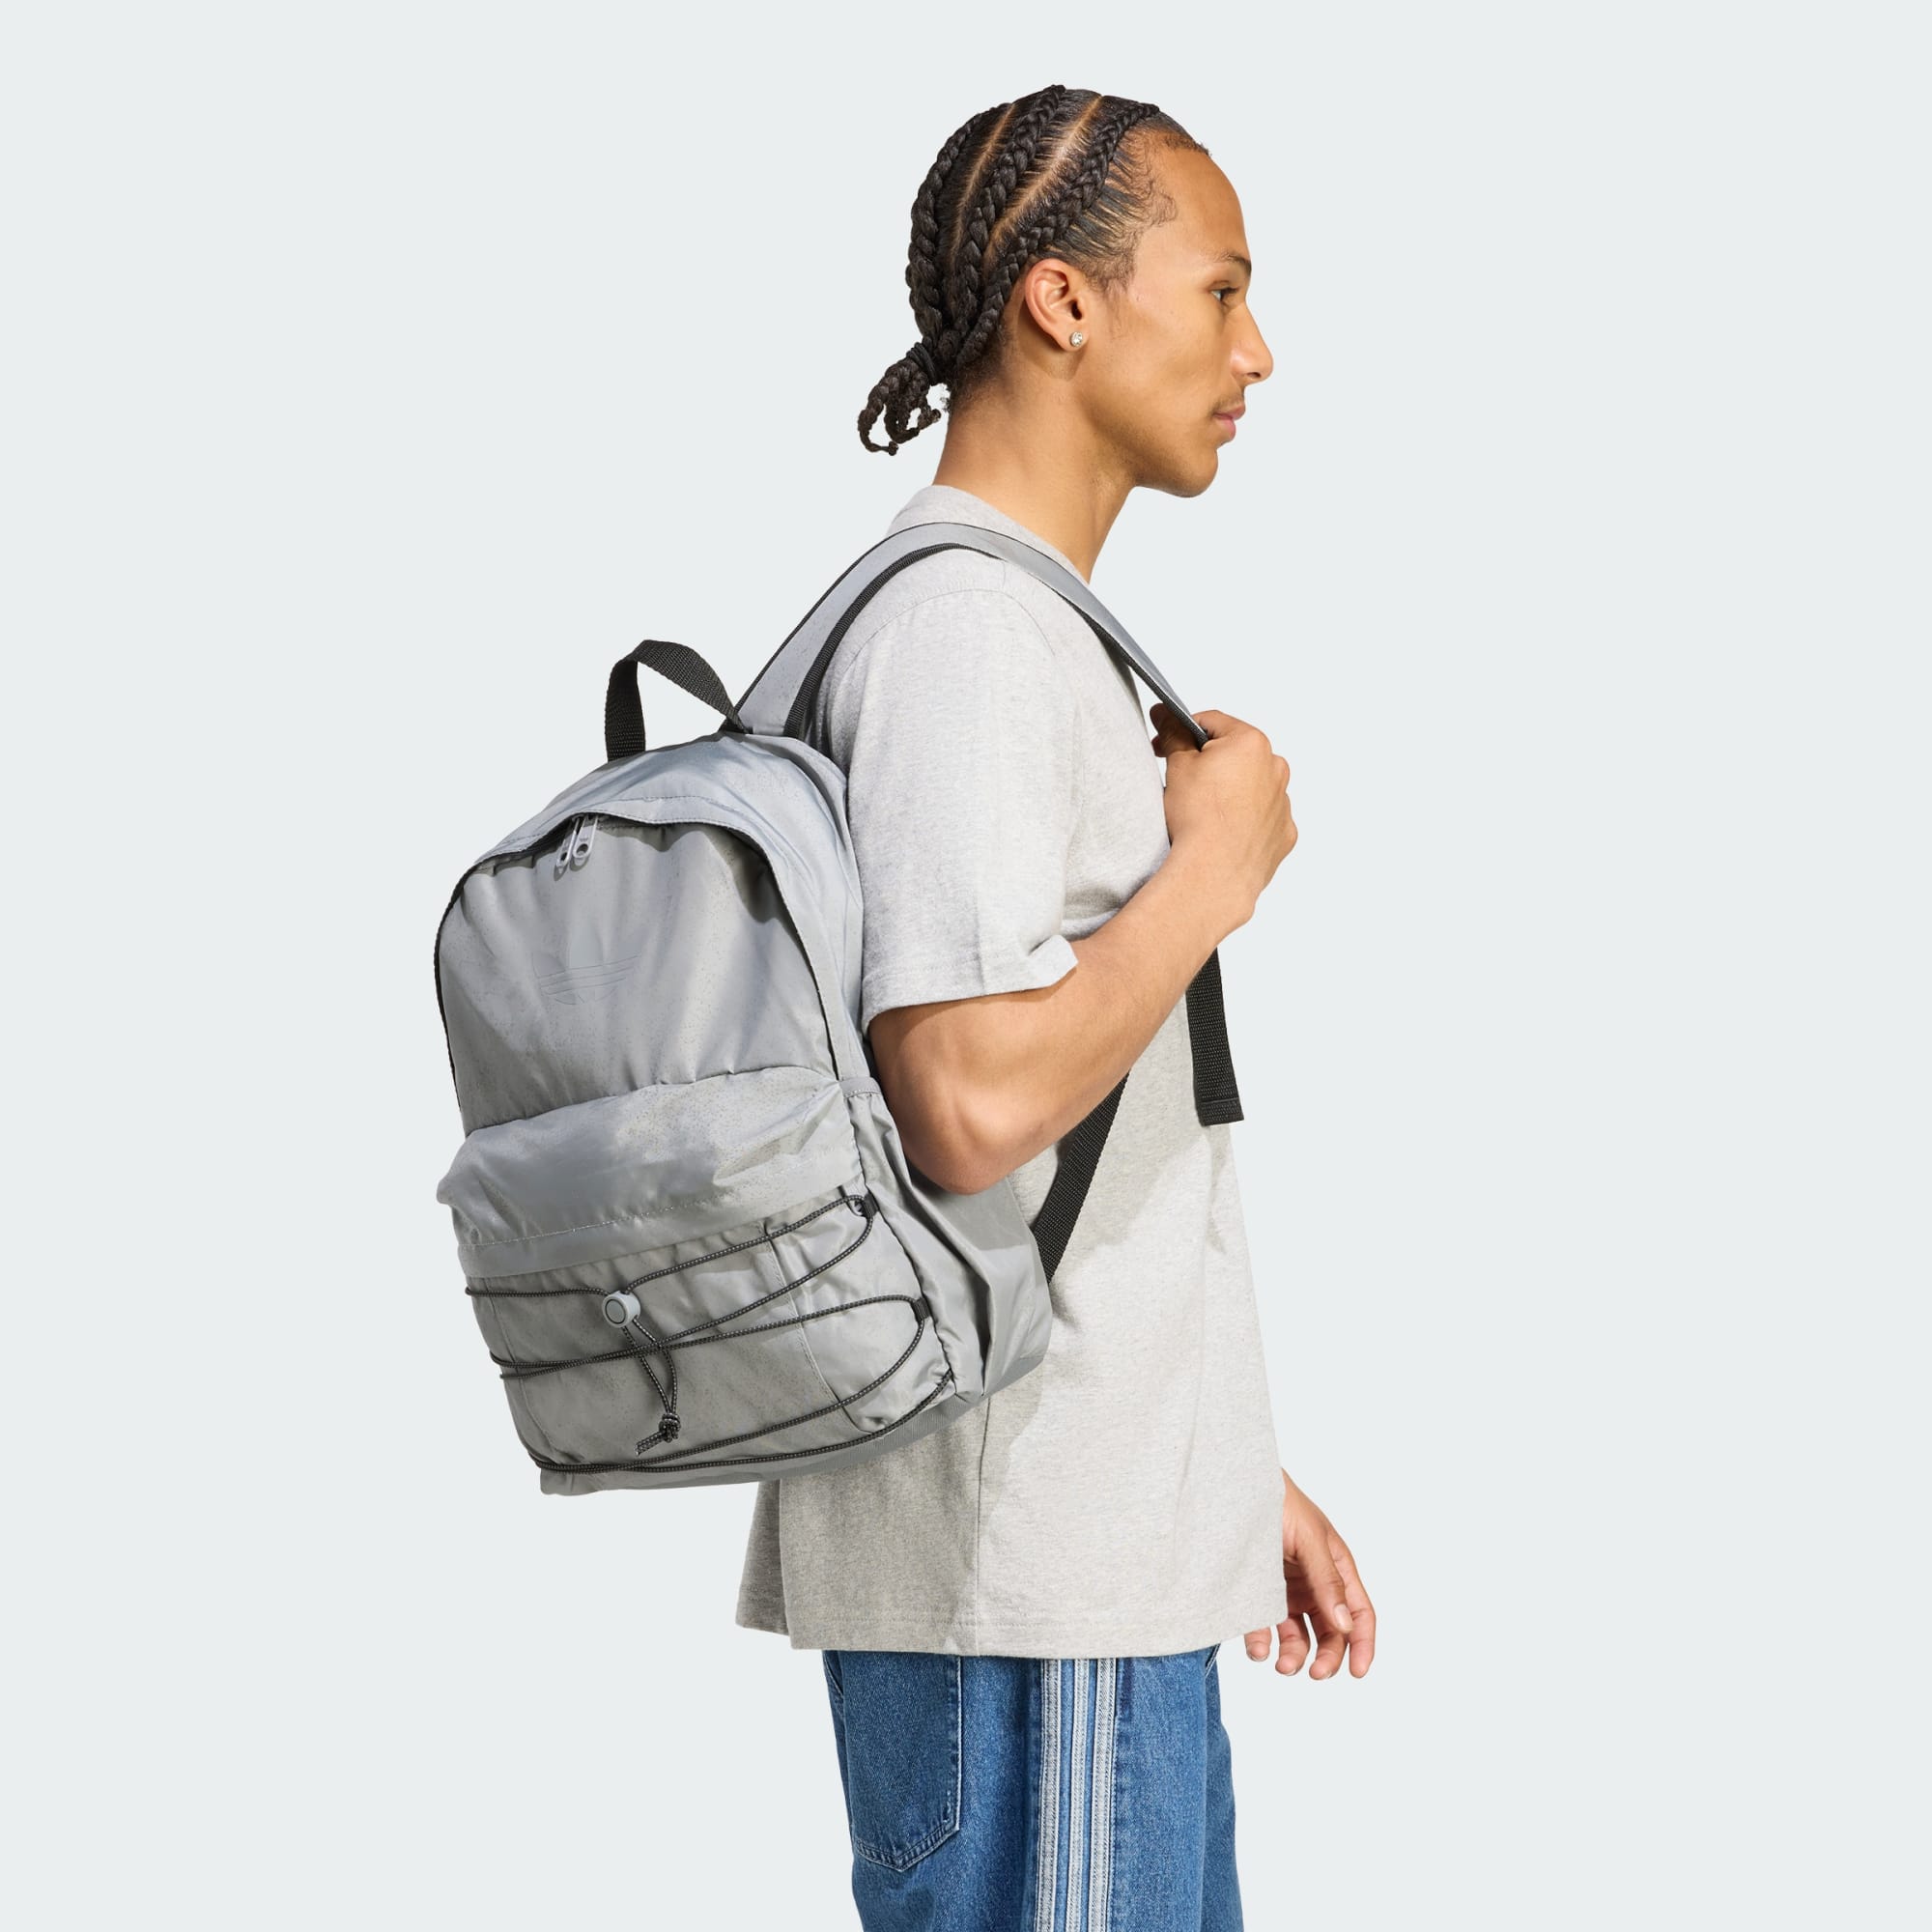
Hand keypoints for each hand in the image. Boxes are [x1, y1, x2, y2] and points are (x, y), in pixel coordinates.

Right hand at [1149, 702, 1295, 934]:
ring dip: (1230, 791)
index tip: (1167, 744)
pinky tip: (1222, 832)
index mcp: (1251, 743)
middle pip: (1236, 754)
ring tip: (1203, 812)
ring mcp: (1283, 804)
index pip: (1211, 724)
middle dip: (1210, 763)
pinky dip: (1245, 820)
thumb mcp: (1177, 767)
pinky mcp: (1283, 835)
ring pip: (1251, 787)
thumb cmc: (1198, 819)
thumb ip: (1173, 735)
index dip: (1183, 731)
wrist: (1213, 873)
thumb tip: (1166, 717)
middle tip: (1183, 781)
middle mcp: (1275, 769)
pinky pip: (1262, 819)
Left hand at [1245, 1467, 1375, 1679]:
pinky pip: (1264, 1625)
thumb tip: (1345, 1624)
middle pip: (1332, 1632)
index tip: (1359, 1672)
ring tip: (1281, 1665)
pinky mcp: (1259, 1593)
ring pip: (1299, 1635)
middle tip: (1314, 1674)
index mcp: (1337, 1568)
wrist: (1235, 1486)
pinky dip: (1262, 1643)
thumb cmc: (1279, 1501)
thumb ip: (1327, 1581)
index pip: (1360, 1613)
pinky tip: (1257, 1650)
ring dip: (1295, 1655)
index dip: (1364, 1644)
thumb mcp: (1309, 1539)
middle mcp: (1316, 1584)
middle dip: (1328, 1657)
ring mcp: (1287, 1590)